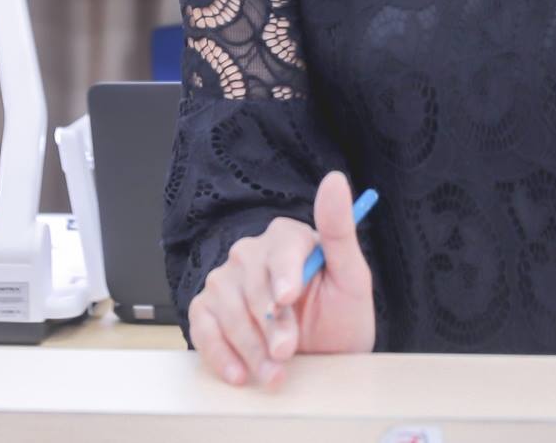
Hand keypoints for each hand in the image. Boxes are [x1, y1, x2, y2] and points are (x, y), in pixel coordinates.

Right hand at [188, 170, 375, 387]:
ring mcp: (226, 281)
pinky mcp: (208, 310)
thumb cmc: (341, 314)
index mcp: (288, 237)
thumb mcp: (352, 277)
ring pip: (227, 310)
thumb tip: (335, 180)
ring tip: (273, 374)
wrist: (326, 354)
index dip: (283, 275)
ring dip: (249, 348)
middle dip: (272, 326)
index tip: (287, 298)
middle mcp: (252, 253)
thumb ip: (340, 230)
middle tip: (288, 353)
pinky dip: (220, 355)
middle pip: (252, 286)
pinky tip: (240, 374)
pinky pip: (203, 328)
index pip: (280, 250)